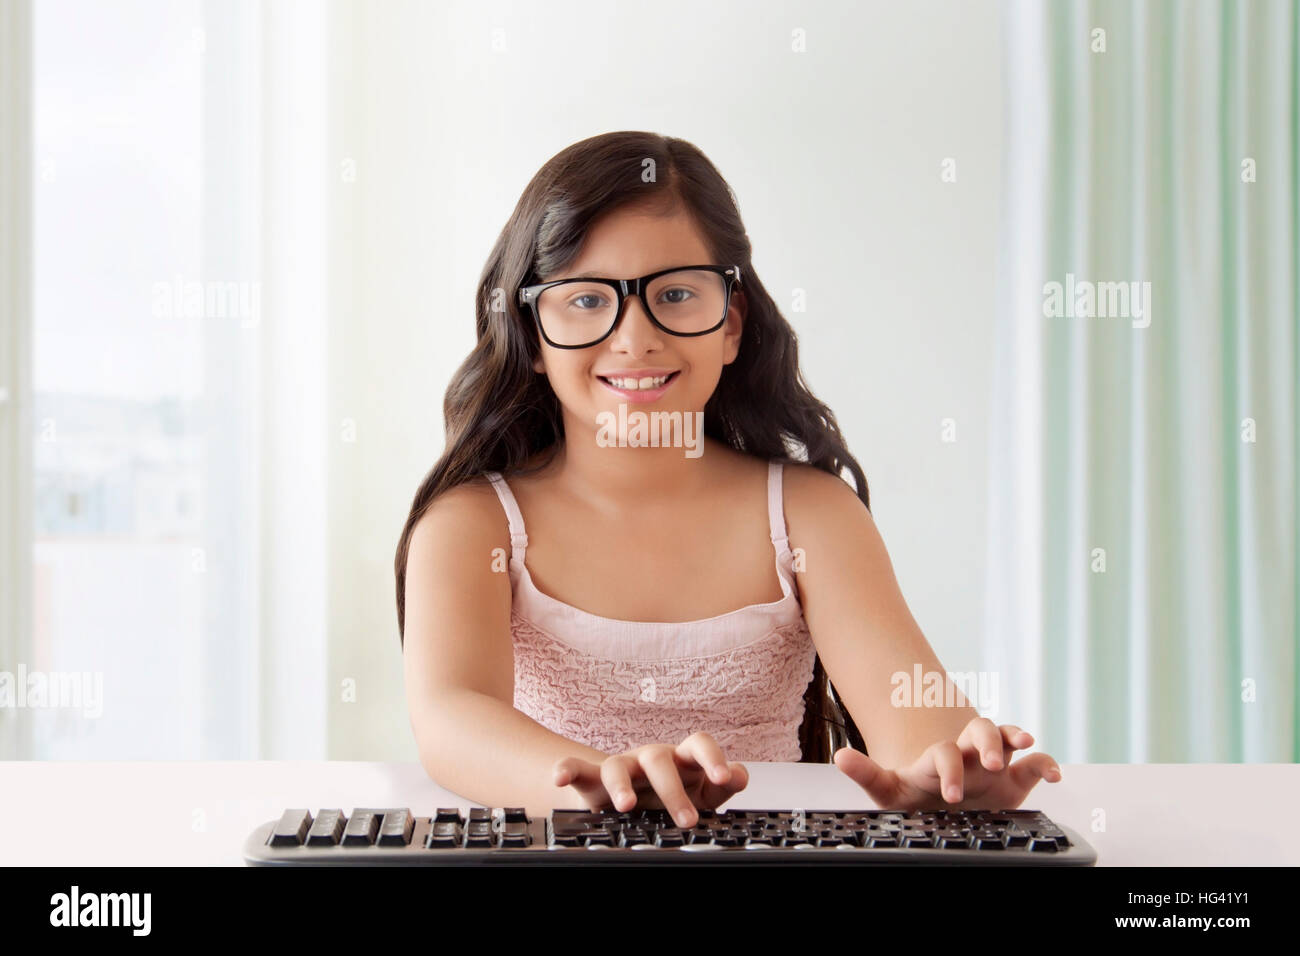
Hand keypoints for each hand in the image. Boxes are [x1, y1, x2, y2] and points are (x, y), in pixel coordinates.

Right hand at [551, 731, 749, 828]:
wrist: (636, 800)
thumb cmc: (674, 793)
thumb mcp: (702, 792)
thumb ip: (722, 784)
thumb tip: (741, 774)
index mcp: (682, 758)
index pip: (699, 744)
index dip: (712, 758)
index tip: (723, 779)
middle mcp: (652, 757)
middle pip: (660, 758)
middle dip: (673, 789)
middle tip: (687, 819)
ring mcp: (623, 766)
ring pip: (618, 765)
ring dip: (622, 785)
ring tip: (626, 806)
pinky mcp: (595, 780)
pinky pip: (577, 769)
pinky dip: (566, 769)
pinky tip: (559, 778)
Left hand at [833, 717, 1061, 810]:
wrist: (935, 804)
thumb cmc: (914, 795)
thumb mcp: (887, 789)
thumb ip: (866, 773)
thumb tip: (839, 756)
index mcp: (940, 759)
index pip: (945, 753)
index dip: (949, 767)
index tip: (951, 794)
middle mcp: (968, 755)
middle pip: (980, 730)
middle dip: (987, 741)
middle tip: (989, 763)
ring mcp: (993, 763)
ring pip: (1006, 736)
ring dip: (1014, 737)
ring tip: (1024, 743)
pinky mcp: (1015, 779)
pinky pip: (1036, 764)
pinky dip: (1048, 763)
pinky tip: (1056, 775)